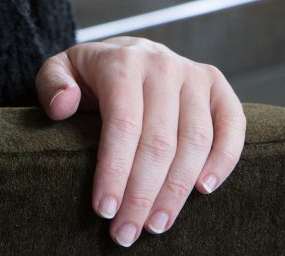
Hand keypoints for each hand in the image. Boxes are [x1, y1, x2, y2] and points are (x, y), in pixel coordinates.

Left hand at [35, 36, 244, 247]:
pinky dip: (224, 160)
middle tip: (126, 232)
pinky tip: (203, 191)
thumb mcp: (61, 69)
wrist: (129, 51)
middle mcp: (163, 66)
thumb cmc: (91, 74)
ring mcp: (194, 75)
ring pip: (195, 141)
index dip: (115, 170)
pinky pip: (232, 126)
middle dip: (142, 194)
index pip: (123, 123)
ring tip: (156, 224)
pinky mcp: (218, 87)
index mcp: (123, 62)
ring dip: (177, 190)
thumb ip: (52, 83)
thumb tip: (62, 106)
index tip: (104, 210)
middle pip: (160, 141)